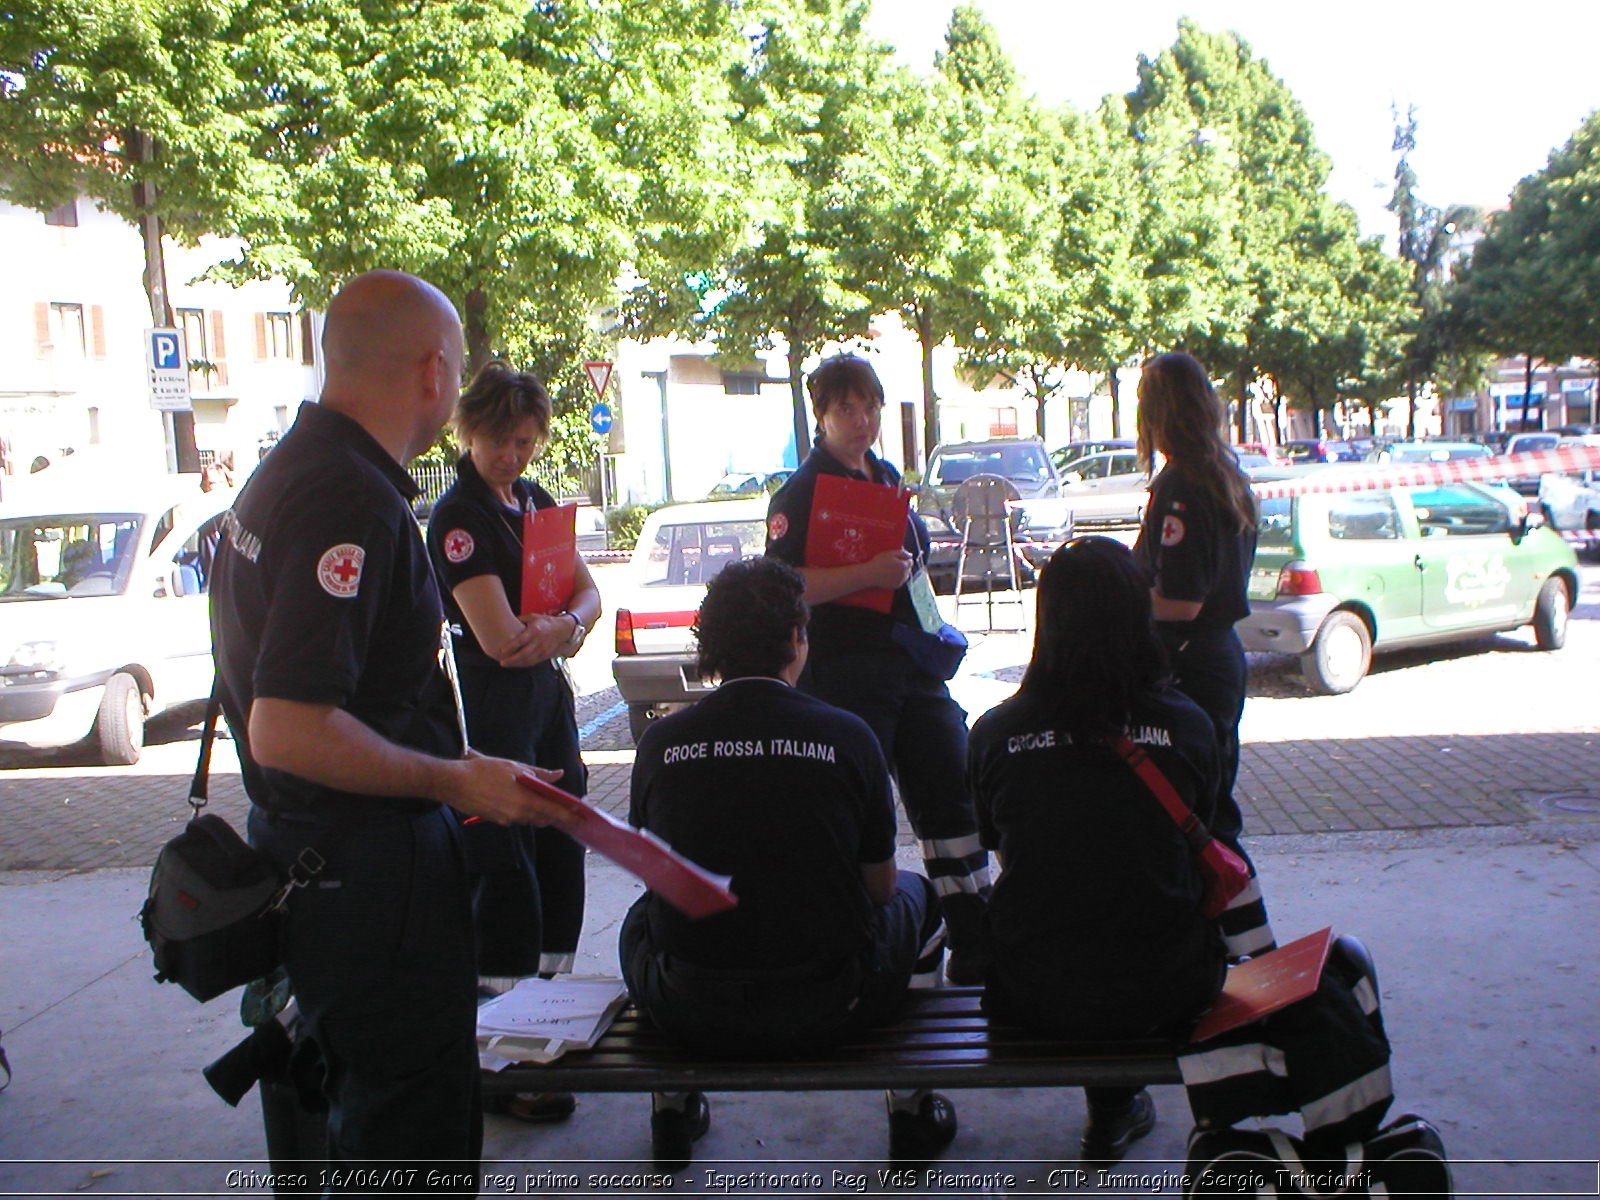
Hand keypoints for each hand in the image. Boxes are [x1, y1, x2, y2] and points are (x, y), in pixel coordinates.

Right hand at [441, 756, 577, 830]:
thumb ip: (538, 773)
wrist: (453, 783)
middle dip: (556, 815)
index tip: (581, 818)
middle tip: (570, 813)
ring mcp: (506, 819)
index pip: (553, 811)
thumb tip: (558, 774)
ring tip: (550, 806)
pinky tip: (523, 801)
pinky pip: (516, 817)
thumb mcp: (513, 767)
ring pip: (529, 818)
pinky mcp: (496, 820)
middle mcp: (517, 814)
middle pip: (543, 817)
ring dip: (539, 812)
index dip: (568, 815)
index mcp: (524, 801)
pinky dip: (524, 811)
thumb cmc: (482, 771)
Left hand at [495, 612, 574, 668]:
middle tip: (502, 662)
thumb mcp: (533, 617)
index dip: (511, 647)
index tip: (501, 651)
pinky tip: (516, 664)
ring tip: (506, 664)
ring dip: (517, 664)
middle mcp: (539, 641)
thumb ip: (520, 620)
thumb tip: (505, 621)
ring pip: (528, 660)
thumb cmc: (545, 622)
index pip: (521, 640)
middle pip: (524, 654)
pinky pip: (533, 662)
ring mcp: (543, 649)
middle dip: (512, 660)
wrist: (563, 629)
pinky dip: (524, 664)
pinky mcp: (546, 655)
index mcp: (535, 630)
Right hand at [866, 548, 913, 589]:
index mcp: (904, 566)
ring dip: (902, 572)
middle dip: (904, 566)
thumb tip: (911, 555)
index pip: (911, 562)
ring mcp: (901, 581)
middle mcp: (904, 574)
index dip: (905, 559)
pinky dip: (898, 578)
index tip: (898, 558)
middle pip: (908, 569)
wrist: (871, 574)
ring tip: (893, 569)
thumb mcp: (890, 553)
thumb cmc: (879, 562)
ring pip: (905, 575)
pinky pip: (900, 581)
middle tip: (895, 563)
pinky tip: (891, 575)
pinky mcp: (896, 586)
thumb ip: (902, 553)